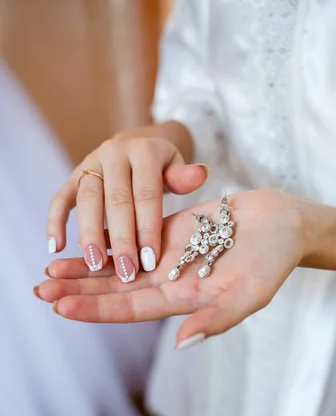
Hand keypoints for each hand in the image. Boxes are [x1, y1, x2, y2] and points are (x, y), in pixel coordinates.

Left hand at [38, 189, 313, 345]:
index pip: (132, 309)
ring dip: (87, 267)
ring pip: (120, 264)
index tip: (61, 307)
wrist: (285, 225)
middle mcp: (171, 280)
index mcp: (185, 300)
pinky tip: (85, 236)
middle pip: (117, 290)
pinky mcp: (171, 229)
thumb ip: (217, 318)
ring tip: (51, 269)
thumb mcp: (250, 293)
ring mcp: (170, 254)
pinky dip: (109, 236)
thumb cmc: (274, 261)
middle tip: (41, 290)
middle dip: (80, 291)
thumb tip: (182, 343)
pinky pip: (134, 234)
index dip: (96, 309)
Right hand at [46, 124, 207, 281]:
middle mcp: (114, 153)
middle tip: (125, 271)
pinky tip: (55, 248)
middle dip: (120, 239)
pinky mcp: (74, 175)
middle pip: (116, 200)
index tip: (150, 261)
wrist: (140, 143)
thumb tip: (200, 175)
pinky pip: (60, 198)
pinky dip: (55, 222)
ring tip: (93, 265)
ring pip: (87, 200)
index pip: (147, 194)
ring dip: (89, 234)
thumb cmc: (163, 167)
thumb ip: (184, 177)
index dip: (147, 228)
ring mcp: (91, 164)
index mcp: (144, 151)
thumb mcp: (179, 168)